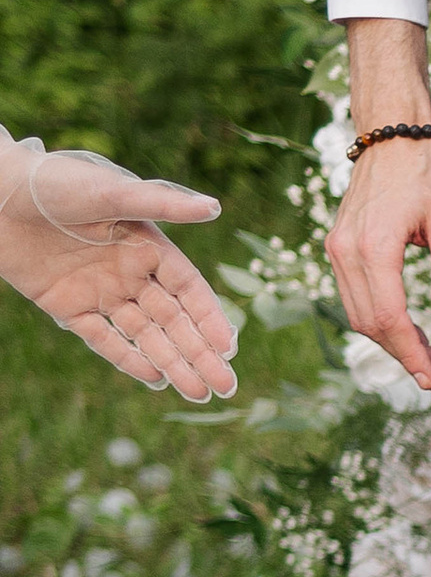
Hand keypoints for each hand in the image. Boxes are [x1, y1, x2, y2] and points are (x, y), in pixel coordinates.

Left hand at [0, 139, 236, 398]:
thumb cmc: (57, 183)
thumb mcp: (112, 192)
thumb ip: (162, 203)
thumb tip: (214, 207)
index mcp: (146, 244)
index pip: (188, 289)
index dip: (209, 317)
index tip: (228, 346)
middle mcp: (128, 272)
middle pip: (173, 320)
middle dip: (200, 353)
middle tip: (226, 385)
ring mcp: (99, 292)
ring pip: (143, 335)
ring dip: (172, 362)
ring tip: (198, 393)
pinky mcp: (67, 306)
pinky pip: (102, 338)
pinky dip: (127, 358)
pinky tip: (155, 380)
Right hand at [327, 17, 430, 397]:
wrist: (392, 136)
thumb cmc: (426, 172)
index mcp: (375, 247)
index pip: (390, 318)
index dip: (411, 353)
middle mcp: (347, 251)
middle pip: (370, 323)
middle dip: (401, 354)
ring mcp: (338, 249)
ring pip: (358, 314)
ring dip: (388, 341)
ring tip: (423, 357)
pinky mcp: (338, 246)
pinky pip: (352, 296)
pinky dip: (375, 319)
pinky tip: (401, 329)